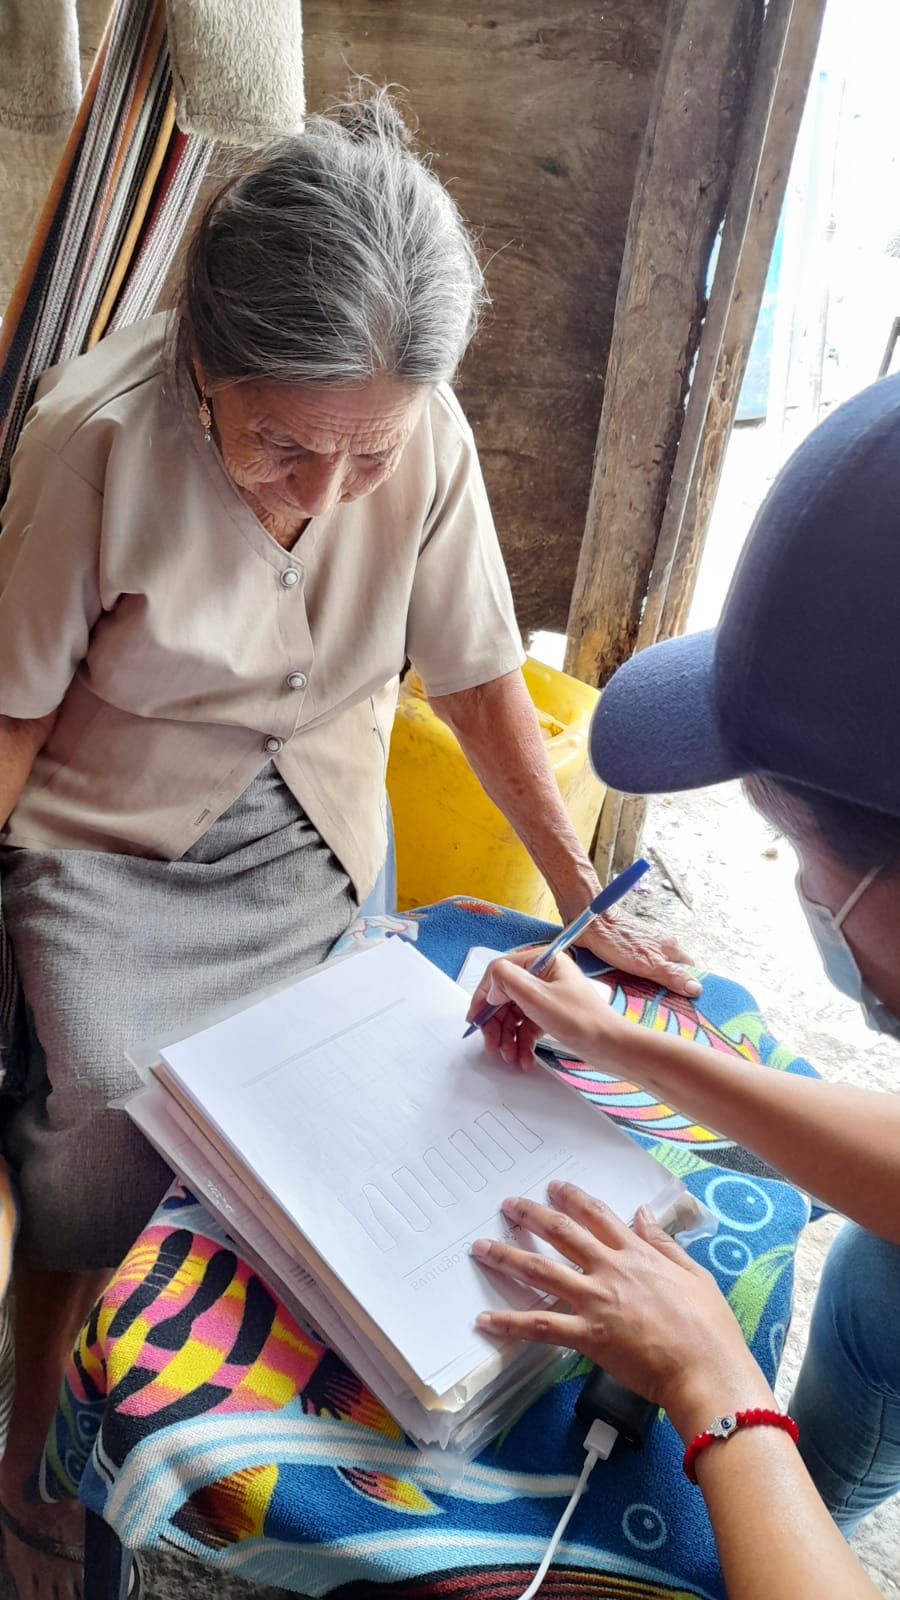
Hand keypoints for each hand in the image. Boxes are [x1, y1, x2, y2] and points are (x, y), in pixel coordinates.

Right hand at [467, 947, 628, 1068]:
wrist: (612, 1047)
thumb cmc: (584, 1020)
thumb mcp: (538, 997)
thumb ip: (508, 981)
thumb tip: (491, 984)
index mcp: (543, 961)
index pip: (500, 972)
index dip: (484, 996)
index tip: (476, 1018)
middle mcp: (543, 975)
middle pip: (504, 997)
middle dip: (496, 1024)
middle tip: (492, 1044)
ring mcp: (546, 996)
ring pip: (513, 1014)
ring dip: (507, 1037)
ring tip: (510, 1056)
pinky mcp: (550, 1015)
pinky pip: (526, 1027)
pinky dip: (521, 1043)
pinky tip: (523, 1059)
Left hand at [472, 1182, 773, 1440]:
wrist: (706, 1369)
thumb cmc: (709, 1327)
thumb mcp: (694, 1274)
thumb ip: (664, 1243)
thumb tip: (643, 1213)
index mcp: (638, 1254)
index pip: (598, 1216)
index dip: (573, 1199)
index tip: (554, 1187)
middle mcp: (611, 1270)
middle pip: (562, 1234)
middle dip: (531, 1216)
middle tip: (507, 1205)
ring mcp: (596, 1301)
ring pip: (542, 1271)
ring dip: (508, 1256)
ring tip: (482, 1247)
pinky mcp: (588, 1335)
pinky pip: (541, 1326)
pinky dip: (510, 1322)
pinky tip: (486, 1319)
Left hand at [570, 901, 699, 998]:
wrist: (589, 922)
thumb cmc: (617, 939)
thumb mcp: (648, 963)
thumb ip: (672, 975)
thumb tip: (696, 988)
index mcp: (670, 947)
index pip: (689, 971)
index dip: (688, 986)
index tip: (685, 1003)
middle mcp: (659, 946)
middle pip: (671, 973)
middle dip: (666, 990)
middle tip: (659, 1006)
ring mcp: (643, 949)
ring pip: (653, 973)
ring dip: (647, 986)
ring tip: (640, 1000)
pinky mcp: (627, 952)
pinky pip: (636, 971)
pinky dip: (633, 980)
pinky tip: (626, 988)